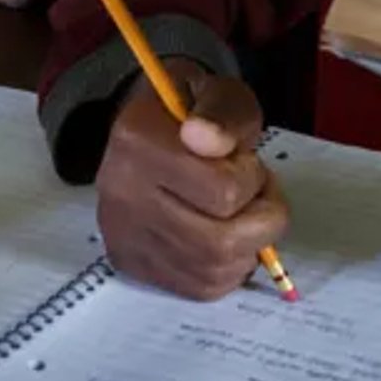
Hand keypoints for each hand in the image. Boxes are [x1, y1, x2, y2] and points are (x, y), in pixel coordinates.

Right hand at [95, 62, 288, 300]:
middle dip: (261, 220)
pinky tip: (227, 239)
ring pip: (212, 271)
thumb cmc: (192, 112)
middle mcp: (120, 192)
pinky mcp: (130, 263)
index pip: (223, 191)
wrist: (148, 129)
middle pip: (220, 242)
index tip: (245, 160)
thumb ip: (223, 112)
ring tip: (242, 214)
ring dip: (248, 246)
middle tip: (257, 194)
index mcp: (137, 139)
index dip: (253, 178)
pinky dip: (227, 270)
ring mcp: (121, 234)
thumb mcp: (218, 92)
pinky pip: (196, 288)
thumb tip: (209, 140)